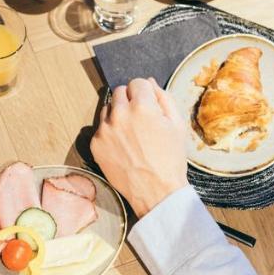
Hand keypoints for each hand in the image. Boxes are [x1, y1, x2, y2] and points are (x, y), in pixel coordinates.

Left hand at [91, 78, 189, 218]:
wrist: (156, 192)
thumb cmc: (170, 159)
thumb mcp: (177, 125)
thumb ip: (164, 98)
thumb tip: (149, 82)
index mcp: (142, 106)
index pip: (137, 82)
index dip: (145, 93)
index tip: (149, 105)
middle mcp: (120, 114)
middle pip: (120, 92)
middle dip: (131, 100)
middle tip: (141, 119)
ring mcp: (104, 130)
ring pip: (108, 108)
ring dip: (118, 114)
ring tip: (132, 133)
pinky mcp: (95, 144)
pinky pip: (101, 128)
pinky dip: (110, 132)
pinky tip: (123, 146)